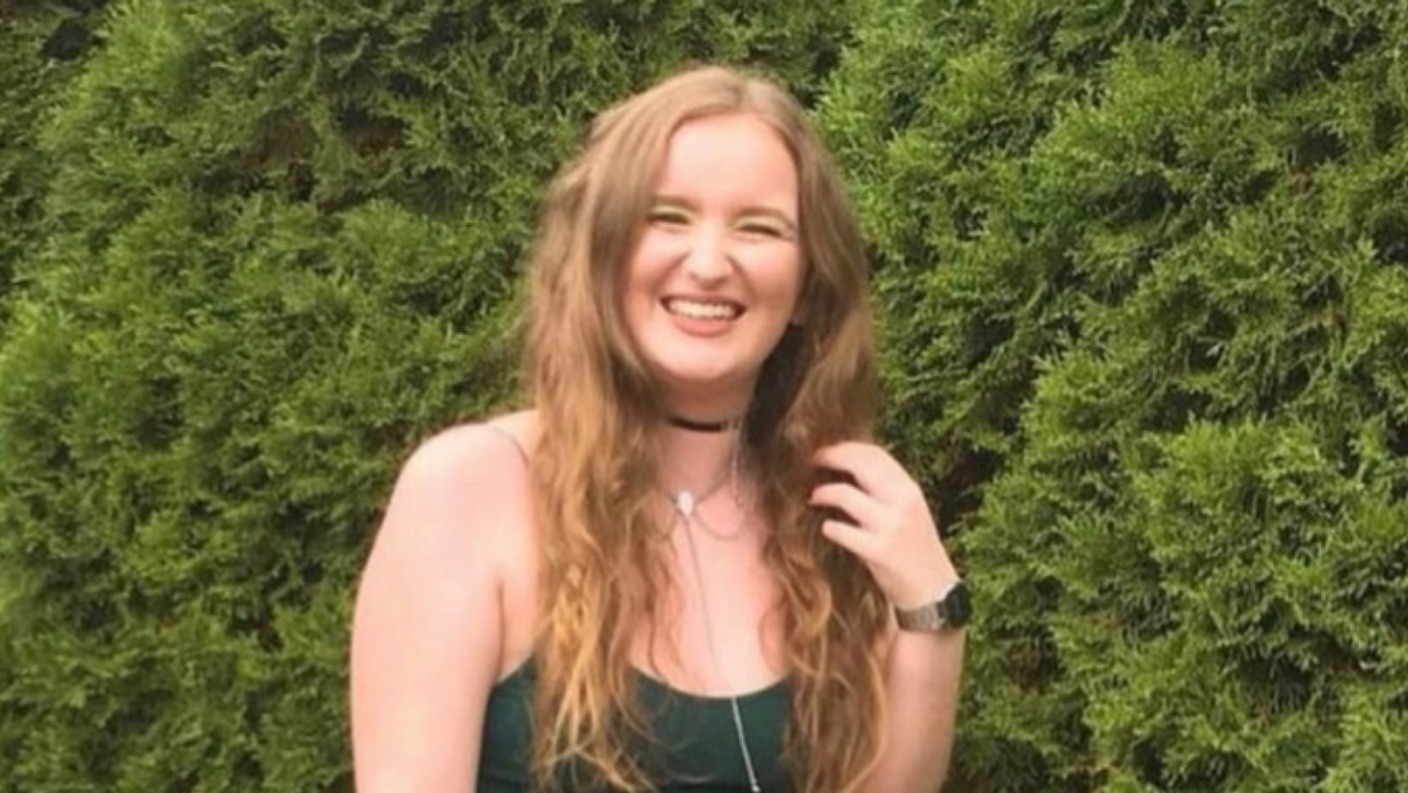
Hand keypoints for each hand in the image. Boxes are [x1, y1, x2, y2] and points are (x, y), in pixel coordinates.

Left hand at [809, 441, 958, 608]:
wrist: (933, 591)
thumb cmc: (915, 549)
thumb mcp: (908, 511)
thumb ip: (885, 490)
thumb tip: (847, 464)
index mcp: (909, 489)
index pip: (875, 453)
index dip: (846, 447)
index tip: (825, 448)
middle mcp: (902, 503)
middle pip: (860, 465)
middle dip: (830, 457)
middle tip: (809, 461)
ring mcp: (891, 527)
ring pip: (845, 495)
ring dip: (823, 492)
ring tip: (813, 496)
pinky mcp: (878, 552)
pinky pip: (841, 531)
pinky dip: (829, 527)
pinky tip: (827, 528)